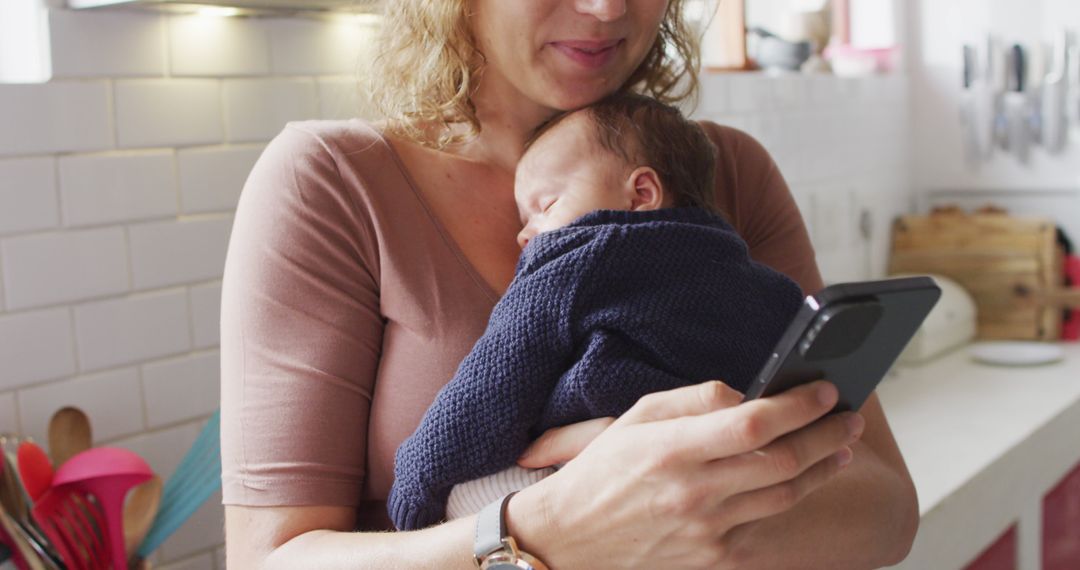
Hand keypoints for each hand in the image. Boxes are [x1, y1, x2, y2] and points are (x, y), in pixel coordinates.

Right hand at [512, 380, 863, 568]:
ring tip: (840, 447)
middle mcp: (694, 492)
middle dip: (826, 434)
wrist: (572, 539)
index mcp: (672, 449)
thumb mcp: (637, 417)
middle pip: (782, 460)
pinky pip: (767, 527)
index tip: (824, 390)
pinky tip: (805, 481)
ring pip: (785, 495)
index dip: (798, 405)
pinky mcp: (714, 558)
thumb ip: (694, 400)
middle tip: (847, 416)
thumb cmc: (605, 470)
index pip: (753, 423)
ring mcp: (707, 531)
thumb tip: (747, 395)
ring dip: (822, 468)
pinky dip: (791, 499)